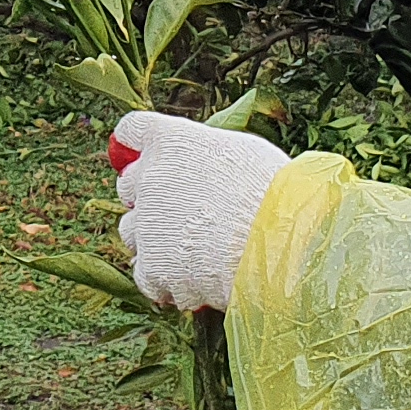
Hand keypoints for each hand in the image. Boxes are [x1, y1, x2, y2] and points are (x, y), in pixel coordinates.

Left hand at [107, 110, 291, 311]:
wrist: (281, 243)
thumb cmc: (276, 194)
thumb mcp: (243, 154)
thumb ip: (207, 156)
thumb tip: (200, 166)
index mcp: (172, 141)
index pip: (132, 129)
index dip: (136, 146)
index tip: (143, 155)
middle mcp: (149, 177)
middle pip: (129, 184)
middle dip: (149, 198)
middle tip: (182, 213)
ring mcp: (146, 223)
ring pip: (133, 231)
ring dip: (156, 240)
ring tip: (197, 252)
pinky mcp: (152, 265)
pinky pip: (146, 274)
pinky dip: (166, 280)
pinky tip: (195, 279)